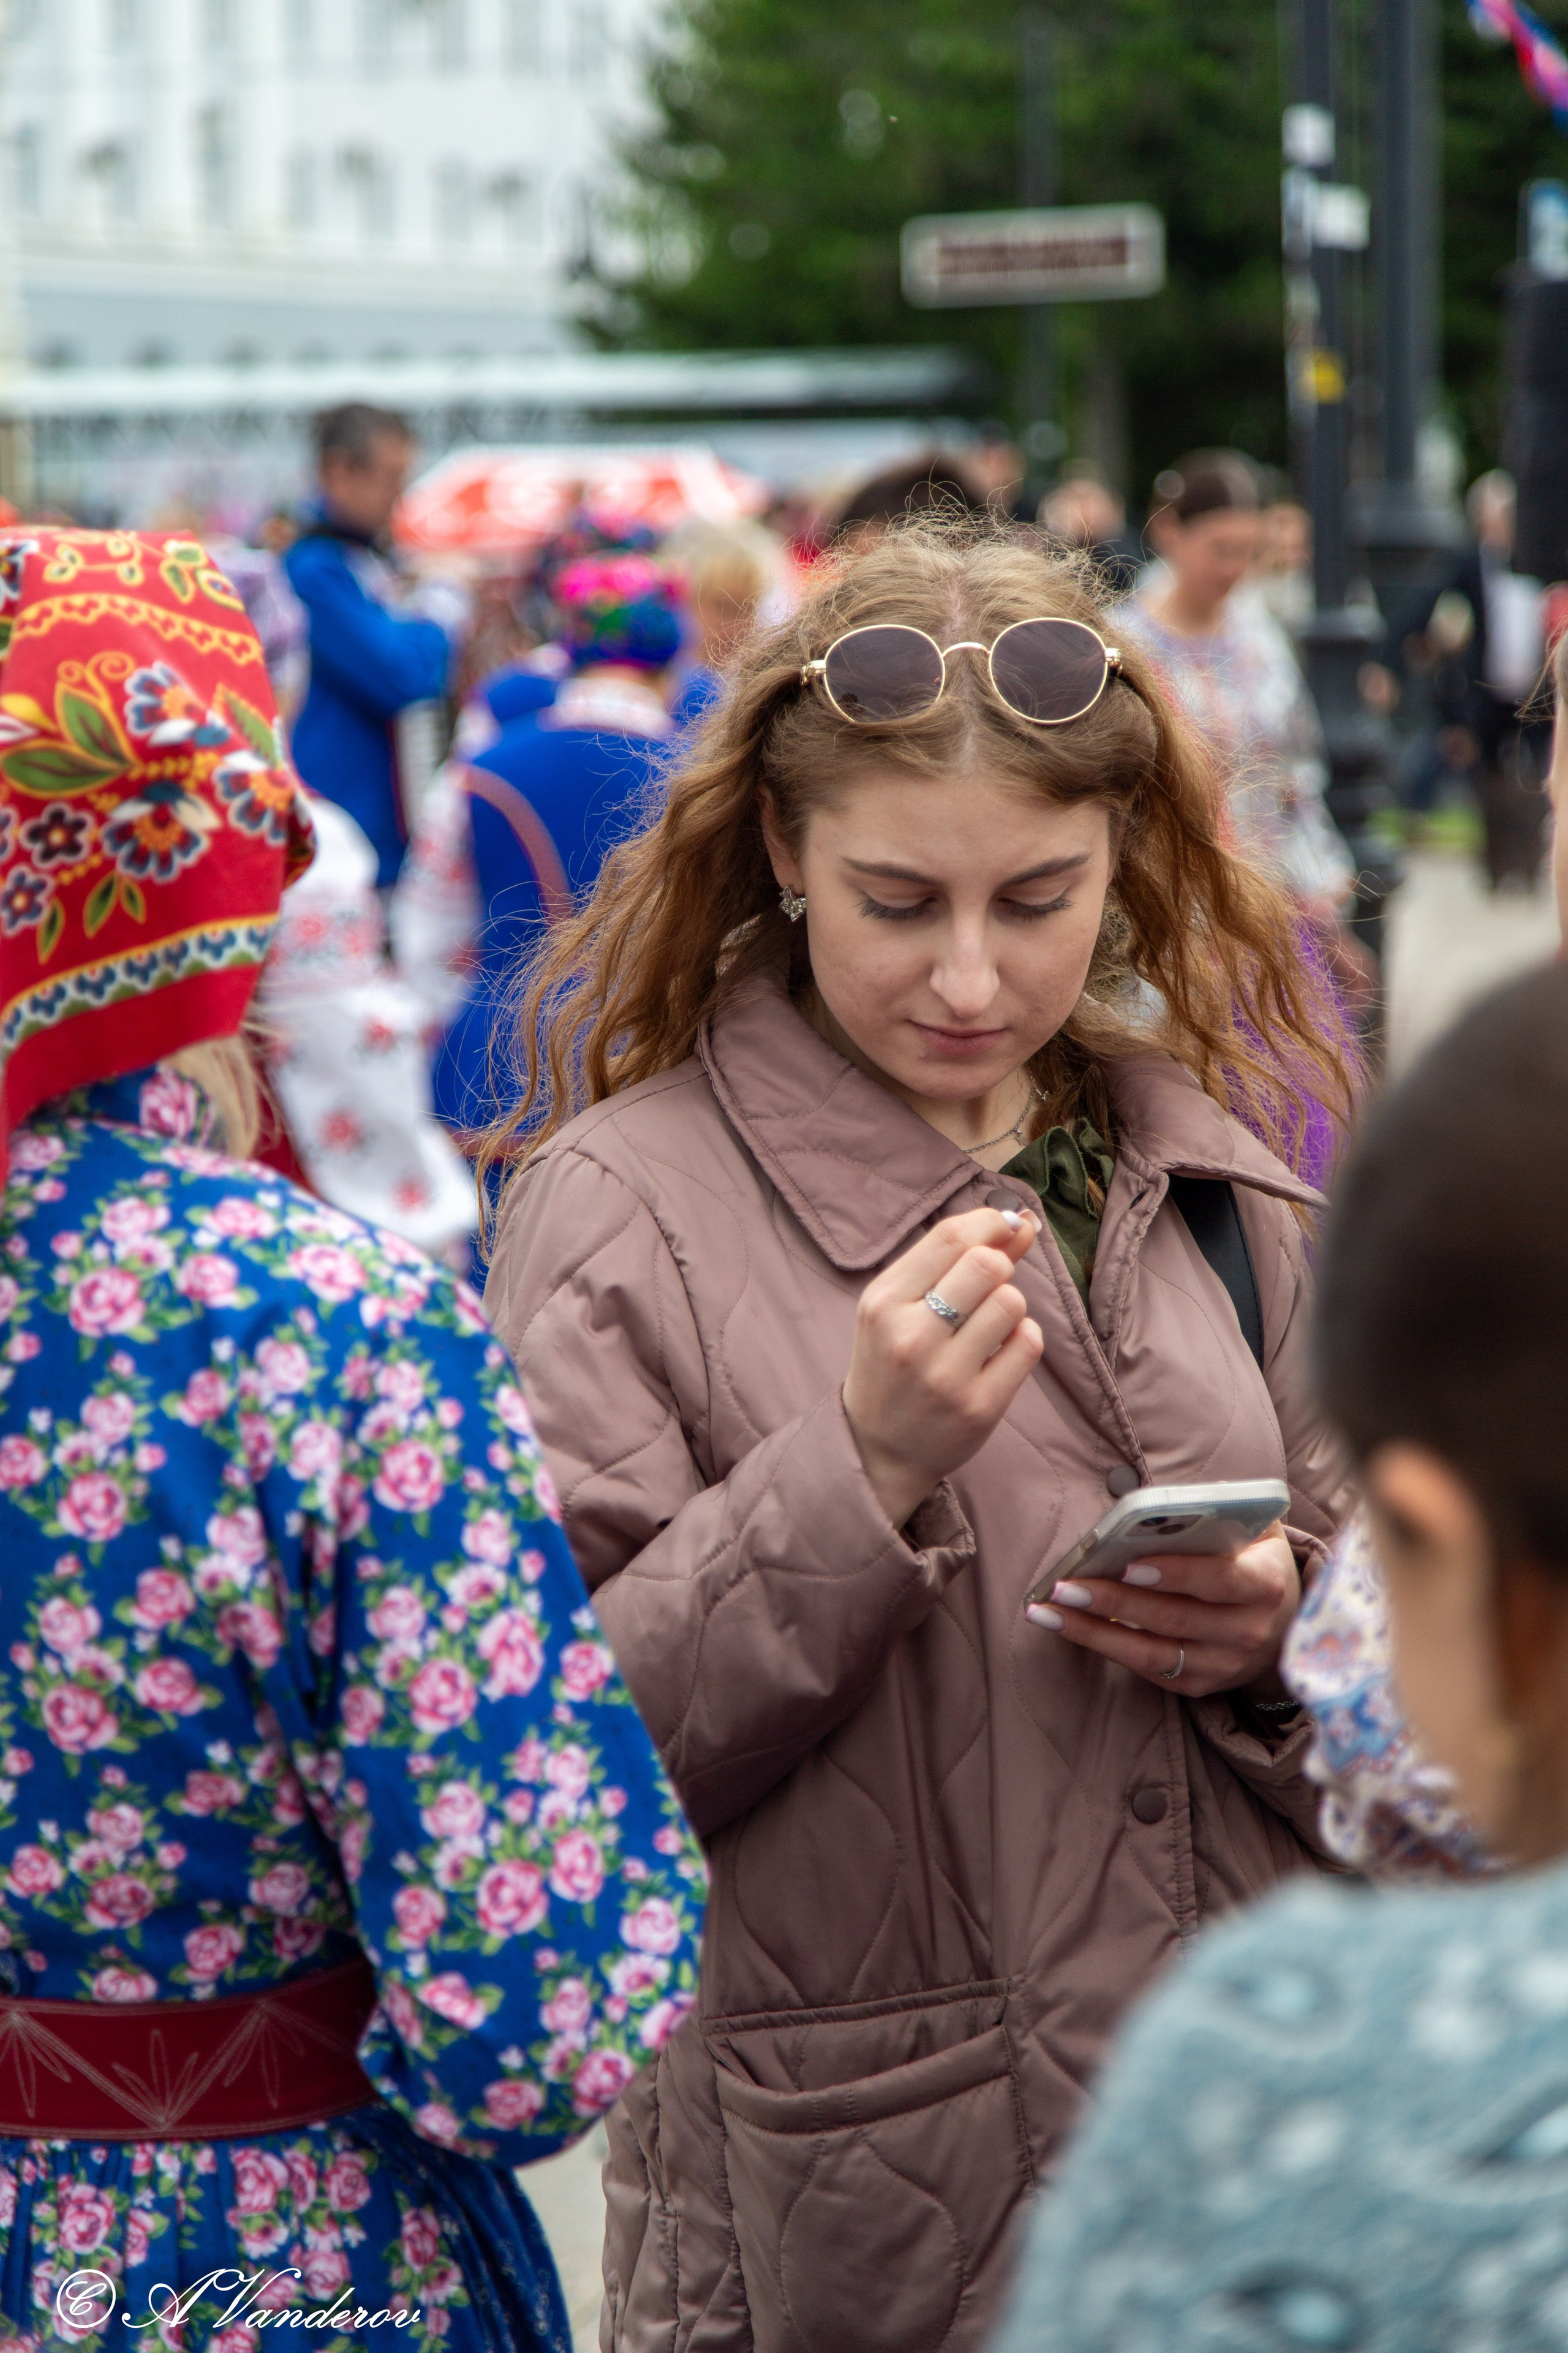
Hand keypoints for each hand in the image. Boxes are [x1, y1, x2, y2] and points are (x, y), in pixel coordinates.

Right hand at [843, 1208, 1043, 1530]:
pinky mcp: (979, 1406)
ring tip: (987, 1326)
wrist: (876, 1446)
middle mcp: (910, 1337)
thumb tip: (1019, 1221)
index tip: (1007, 1225)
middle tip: (986, 1288)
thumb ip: (953, 1260)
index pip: (950, 1237)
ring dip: (1010, 1306)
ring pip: (1012, 1302)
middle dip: (1000, 1266)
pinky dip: (1023, 1339)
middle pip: (987, 1265)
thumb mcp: (899, 1305)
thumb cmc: (892, 1362)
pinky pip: (1028, 1344)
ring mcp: (945, 1376)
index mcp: (883, 1303)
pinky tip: (999, 1351)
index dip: (991, 1221)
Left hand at [1026, 1530, 1300, 1699]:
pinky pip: (1147, 1669)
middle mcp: (1248, 1632)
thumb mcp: (1255, 1527)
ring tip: (1050, 1610)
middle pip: (1174, 1619)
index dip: (1175, 1574)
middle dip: (1115, 1602)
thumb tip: (1167, 1501)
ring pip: (1152, 1653)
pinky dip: (1105, 1648)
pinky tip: (1069, 1626)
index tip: (1129, 1566)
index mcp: (1265, 1585)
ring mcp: (1223, 1665)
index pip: (1219, 1580)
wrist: (1284, 1622)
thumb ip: (1222, 1509)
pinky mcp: (1199, 1684)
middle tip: (1067, 1585)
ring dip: (1094, 1633)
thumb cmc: (1254, 1559)